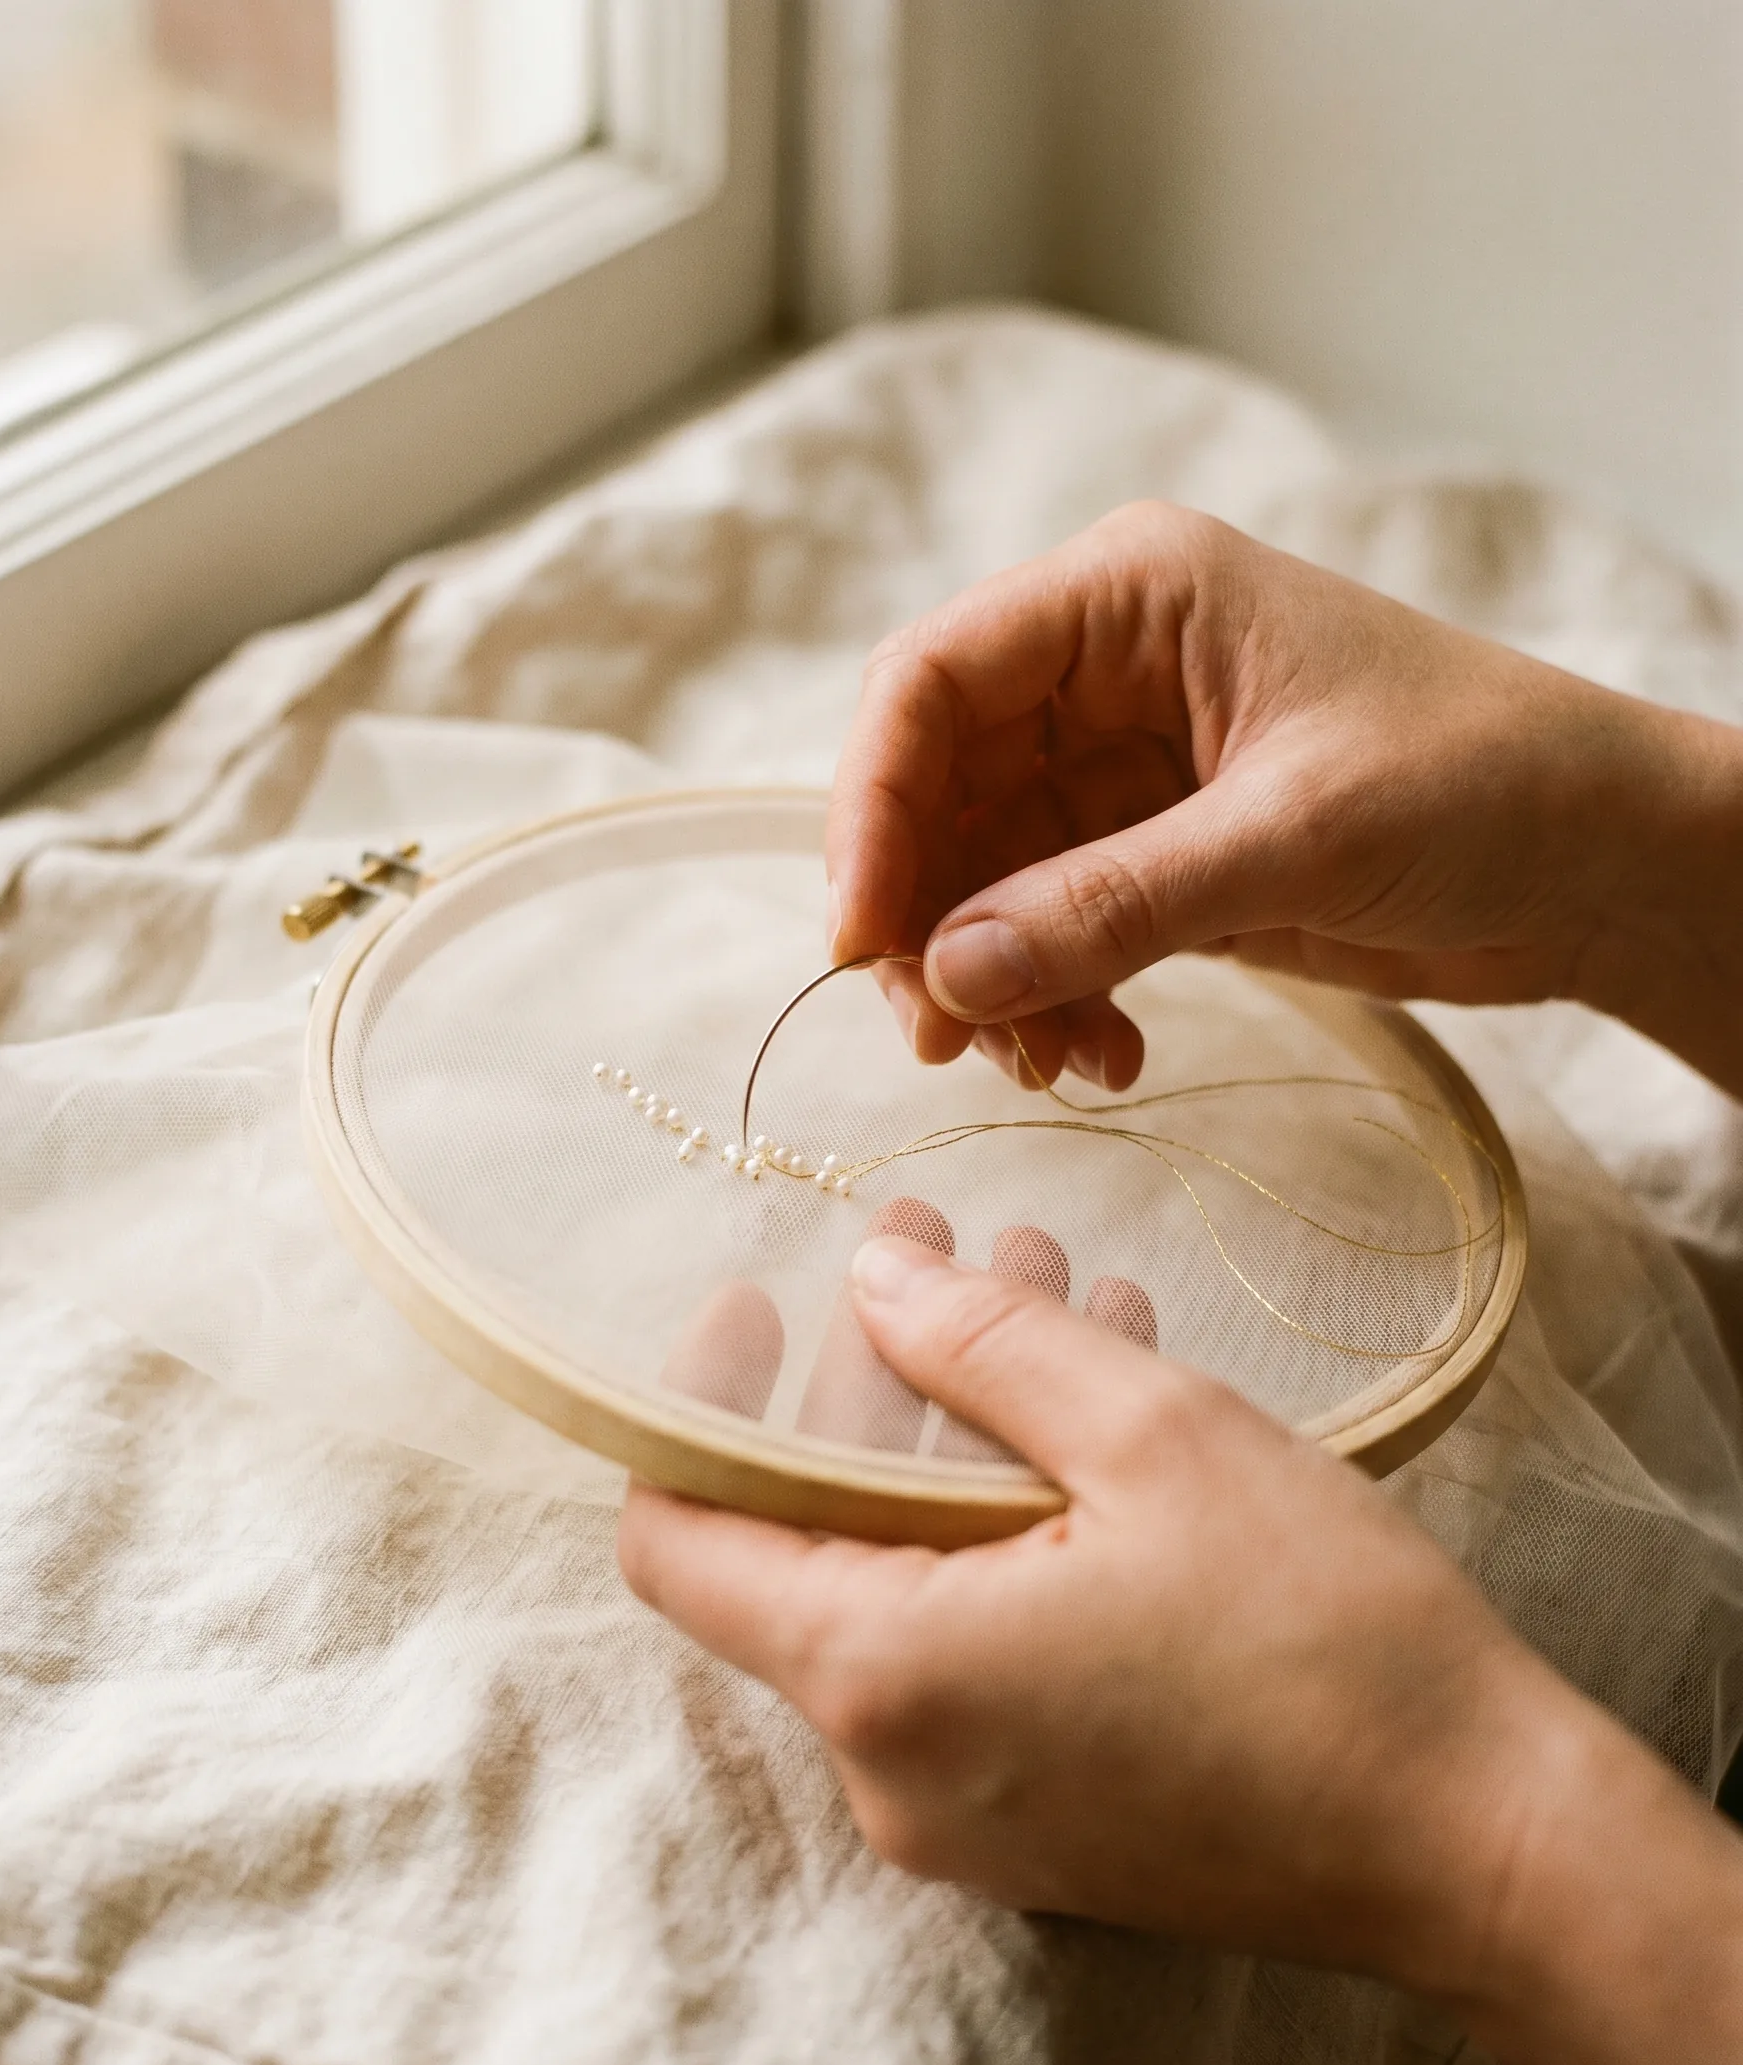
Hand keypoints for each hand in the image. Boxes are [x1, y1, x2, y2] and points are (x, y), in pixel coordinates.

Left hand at [621, 1234, 1742, 2064]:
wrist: (1480, 1848)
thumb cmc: (1323, 1638)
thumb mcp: (1151, 1437)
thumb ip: (982, 1341)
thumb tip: (873, 1277)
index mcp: (882, 1676)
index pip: (680, 1542)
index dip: (693, 1406)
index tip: (761, 1300)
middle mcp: (888, 1770)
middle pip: (805, 1549)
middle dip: (873, 1383)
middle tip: (948, 1251)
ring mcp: (960, 1816)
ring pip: (903, 1590)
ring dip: (960, 1440)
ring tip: (1053, 1299)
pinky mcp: (1034, 1830)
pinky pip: (972, 1656)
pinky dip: (1005, 1534)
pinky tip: (1099, 1419)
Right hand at [826, 504, 1742, 1097]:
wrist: (1602, 859)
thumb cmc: (1484, 780)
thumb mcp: (1292, 835)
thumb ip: (1111, 902)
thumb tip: (949, 975)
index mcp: (1129, 597)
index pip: (933, 682)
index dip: (874, 807)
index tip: (865, 937)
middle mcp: (1104, 672)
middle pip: (938, 788)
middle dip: (927, 918)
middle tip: (943, 1037)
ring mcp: (1123, 770)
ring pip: (981, 875)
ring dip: (989, 979)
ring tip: (1044, 1064)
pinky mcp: (1152, 856)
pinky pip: (1047, 930)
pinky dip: (1052, 998)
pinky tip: (1104, 1056)